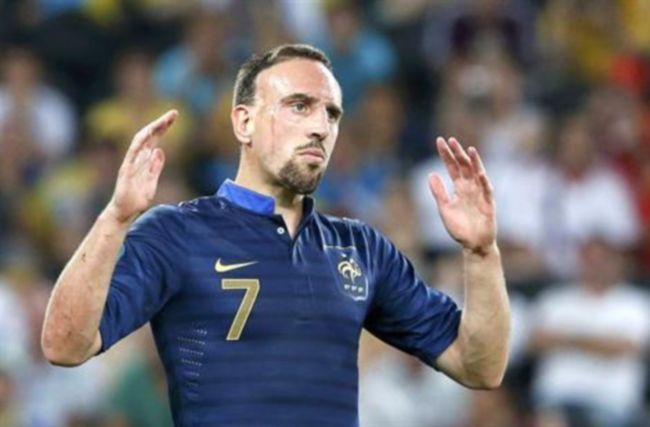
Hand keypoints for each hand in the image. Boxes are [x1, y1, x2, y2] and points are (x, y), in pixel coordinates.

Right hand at [105, 110, 177, 223]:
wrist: (124, 211)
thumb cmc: (136, 197)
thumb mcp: (152, 181)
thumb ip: (155, 167)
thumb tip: (160, 151)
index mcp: (144, 160)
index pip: (155, 139)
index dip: (164, 127)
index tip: (174, 116)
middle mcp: (137, 158)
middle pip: (149, 136)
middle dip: (161, 124)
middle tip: (174, 113)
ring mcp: (130, 163)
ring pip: (140, 141)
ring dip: (151, 130)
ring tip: (163, 121)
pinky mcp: (125, 170)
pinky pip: (132, 154)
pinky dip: (139, 145)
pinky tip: (147, 136)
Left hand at [428, 137, 495, 253]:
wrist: (472, 244)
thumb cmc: (459, 228)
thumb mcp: (444, 208)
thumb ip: (438, 192)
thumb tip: (430, 174)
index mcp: (459, 188)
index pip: (452, 167)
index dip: (446, 155)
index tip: (440, 141)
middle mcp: (470, 187)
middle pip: (464, 166)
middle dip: (458, 153)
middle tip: (451, 140)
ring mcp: (480, 194)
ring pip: (477, 174)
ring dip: (474, 162)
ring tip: (469, 149)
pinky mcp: (488, 203)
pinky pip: (487, 191)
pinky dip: (484, 182)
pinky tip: (480, 173)